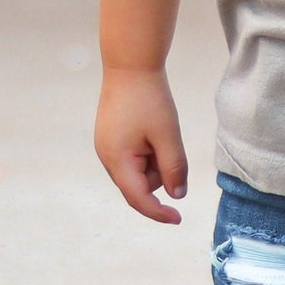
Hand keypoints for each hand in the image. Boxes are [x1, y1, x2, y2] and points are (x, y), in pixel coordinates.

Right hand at [95, 66, 189, 224]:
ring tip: (159, 131)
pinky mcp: (110, 139)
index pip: (139, 198)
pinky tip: (152, 130)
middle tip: (169, 144)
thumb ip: (174, 168)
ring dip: (154, 161)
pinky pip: (132, 157)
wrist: (130, 66)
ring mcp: (106, 148)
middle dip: (160, 174)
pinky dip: (147, 152)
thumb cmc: (149, 100)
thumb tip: (176, 195)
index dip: (159, 212)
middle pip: (139, 185)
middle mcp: (106, 158)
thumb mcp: (168, 136)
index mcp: (117, 160)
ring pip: (137, 171)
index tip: (178, 219)